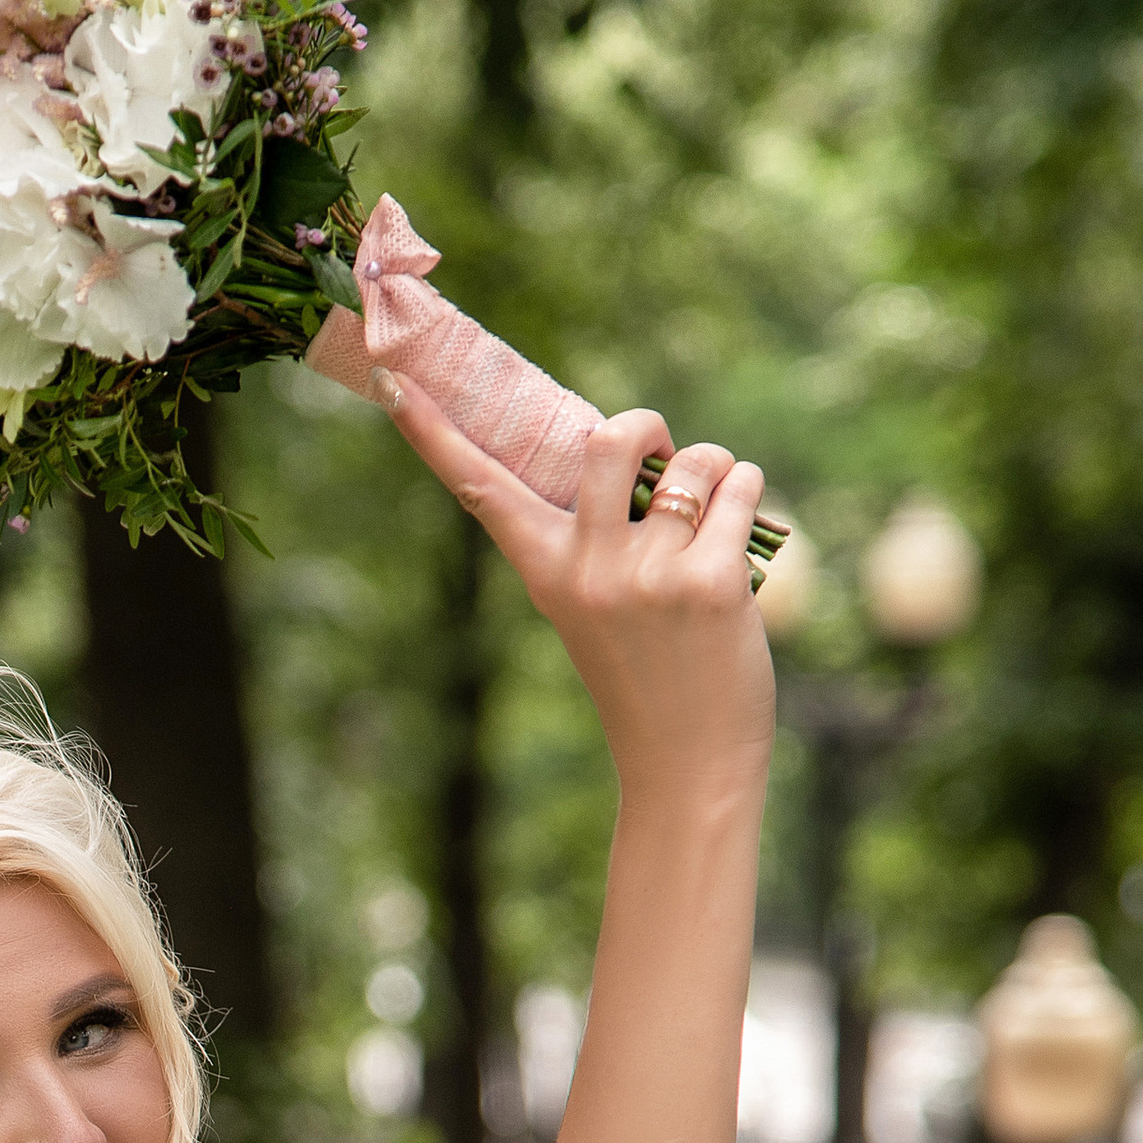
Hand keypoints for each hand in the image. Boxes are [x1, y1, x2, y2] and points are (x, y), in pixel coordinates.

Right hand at [376, 374, 776, 804]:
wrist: (687, 764)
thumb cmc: (646, 678)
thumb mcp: (593, 608)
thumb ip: (595, 538)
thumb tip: (631, 447)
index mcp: (544, 572)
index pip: (478, 488)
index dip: (433, 431)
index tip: (394, 378)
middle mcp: (587, 569)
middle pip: (609, 437)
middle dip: (647, 426)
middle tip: (663, 456)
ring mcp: (647, 576)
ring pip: (693, 461)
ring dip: (714, 469)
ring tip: (713, 519)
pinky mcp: (709, 583)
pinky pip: (738, 486)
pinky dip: (748, 492)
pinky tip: (742, 539)